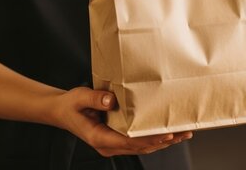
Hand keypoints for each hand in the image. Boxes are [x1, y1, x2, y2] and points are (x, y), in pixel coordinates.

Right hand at [50, 87, 191, 156]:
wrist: (62, 112)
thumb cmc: (71, 104)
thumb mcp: (80, 97)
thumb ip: (95, 98)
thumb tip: (112, 100)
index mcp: (100, 138)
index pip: (129, 141)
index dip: (149, 138)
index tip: (166, 133)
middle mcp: (109, 145)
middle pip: (141, 146)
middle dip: (164, 140)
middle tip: (184, 132)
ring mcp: (114, 144)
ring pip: (143, 147)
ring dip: (163, 141)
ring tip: (184, 133)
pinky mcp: (118, 140)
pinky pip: (139, 143)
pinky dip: (155, 139)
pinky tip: (170, 133)